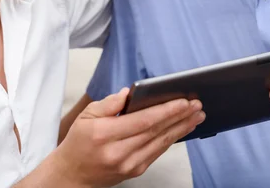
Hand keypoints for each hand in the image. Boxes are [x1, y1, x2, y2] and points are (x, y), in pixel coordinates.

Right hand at [53, 88, 204, 187]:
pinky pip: (157, 152)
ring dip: (182, 128)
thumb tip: (130, 93)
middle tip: (197, 105)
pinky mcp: (135, 171)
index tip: (183, 101)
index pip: (142, 121)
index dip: (165, 111)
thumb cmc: (79, 142)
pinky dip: (172, 139)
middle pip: (156, 131)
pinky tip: (182, 129)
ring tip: (197, 116)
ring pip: (161, 143)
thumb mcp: (85, 116)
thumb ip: (108, 103)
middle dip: (180, 117)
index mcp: (104, 134)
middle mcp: (118, 152)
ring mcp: (128, 164)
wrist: (72, 175)